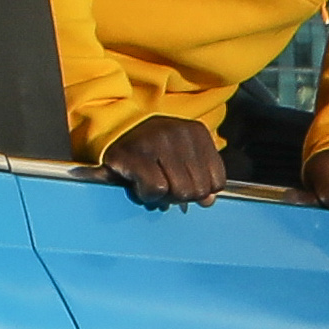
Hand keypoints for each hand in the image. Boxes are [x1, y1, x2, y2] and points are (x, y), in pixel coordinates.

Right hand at [102, 116, 225, 208]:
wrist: (111, 127)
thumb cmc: (150, 145)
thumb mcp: (180, 153)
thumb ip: (199, 175)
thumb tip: (208, 201)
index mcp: (196, 132)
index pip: (217, 181)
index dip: (201, 190)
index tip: (184, 184)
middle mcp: (178, 133)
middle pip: (198, 189)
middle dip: (182, 195)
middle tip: (165, 187)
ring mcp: (155, 142)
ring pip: (179, 191)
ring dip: (165, 197)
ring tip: (152, 185)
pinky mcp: (133, 155)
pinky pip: (155, 190)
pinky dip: (148, 195)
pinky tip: (139, 185)